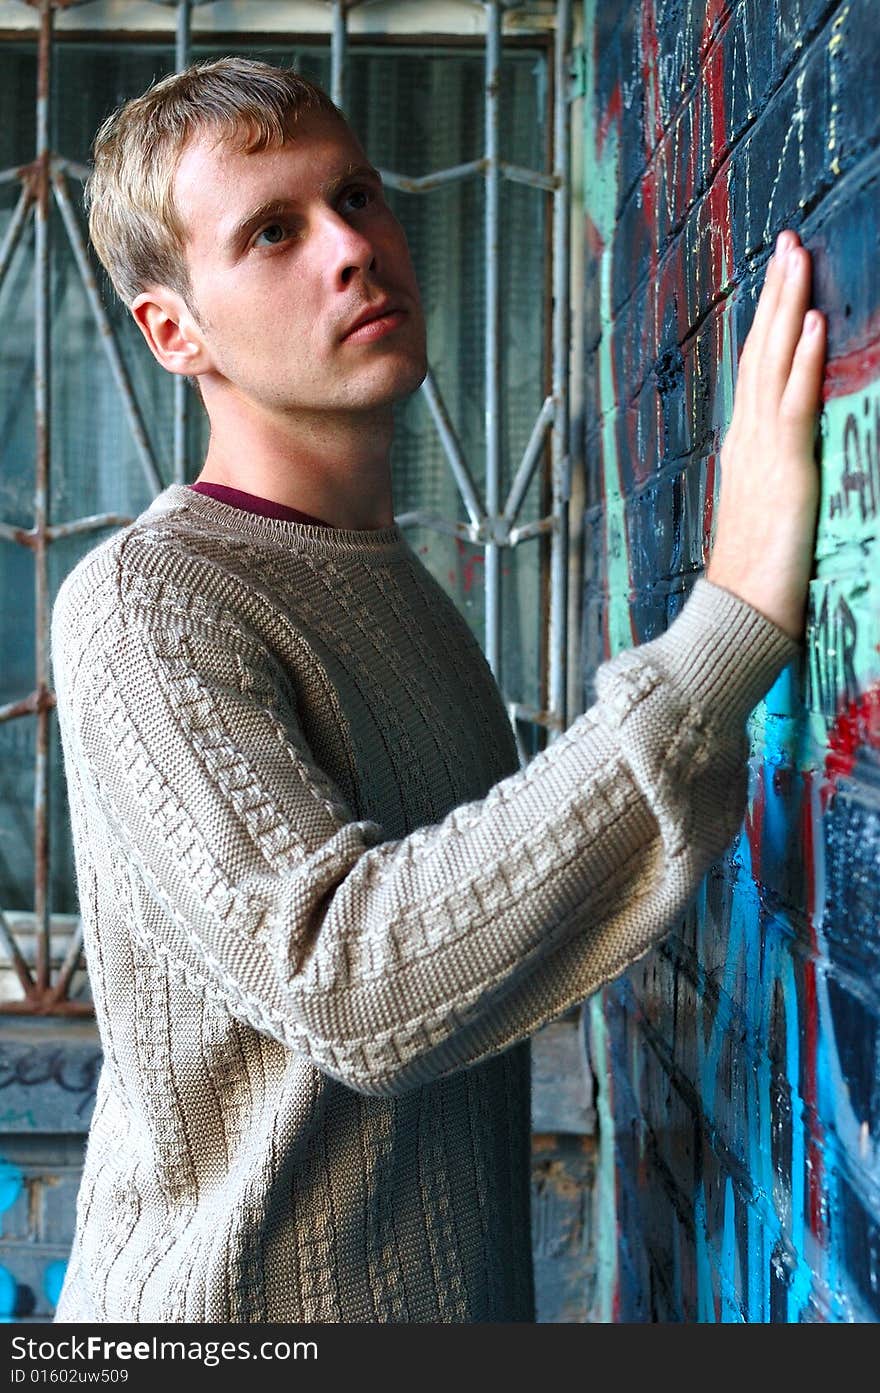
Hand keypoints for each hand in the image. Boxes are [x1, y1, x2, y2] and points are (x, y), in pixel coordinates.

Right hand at [706, 228, 825, 639]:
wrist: (736, 613)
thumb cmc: (751, 577)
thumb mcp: (762, 515)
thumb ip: (771, 478)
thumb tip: (785, 459)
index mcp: (743, 447)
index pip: (756, 369)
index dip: (768, 321)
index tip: (778, 279)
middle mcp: (747, 438)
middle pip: (760, 350)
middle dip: (775, 293)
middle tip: (787, 240)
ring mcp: (762, 449)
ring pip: (774, 361)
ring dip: (788, 305)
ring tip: (798, 255)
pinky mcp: (784, 467)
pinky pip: (793, 401)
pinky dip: (801, 357)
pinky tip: (811, 319)